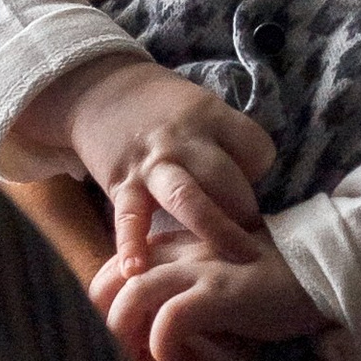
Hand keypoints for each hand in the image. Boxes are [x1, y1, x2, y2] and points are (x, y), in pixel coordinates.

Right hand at [11, 51, 275, 265]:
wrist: (101, 89)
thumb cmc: (164, 110)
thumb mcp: (202, 109)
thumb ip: (228, 145)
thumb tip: (253, 194)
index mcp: (211, 118)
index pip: (256, 149)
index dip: (259, 169)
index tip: (251, 182)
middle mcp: (185, 140)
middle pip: (227, 180)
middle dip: (245, 214)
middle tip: (251, 238)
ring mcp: (153, 164)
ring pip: (188, 199)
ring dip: (214, 231)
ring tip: (233, 261)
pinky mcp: (122, 183)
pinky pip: (130, 217)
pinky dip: (131, 243)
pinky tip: (136, 270)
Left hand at [91, 236, 321, 360]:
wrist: (325, 270)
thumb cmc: (270, 283)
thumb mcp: (216, 279)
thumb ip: (183, 291)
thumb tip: (148, 330)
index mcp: (178, 245)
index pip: (117, 265)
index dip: (102, 301)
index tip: (106, 337)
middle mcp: (182, 251)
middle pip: (114, 276)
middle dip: (100, 317)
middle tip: (107, 355)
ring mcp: (203, 269)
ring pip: (135, 292)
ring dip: (122, 331)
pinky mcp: (224, 292)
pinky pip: (174, 316)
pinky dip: (162, 343)